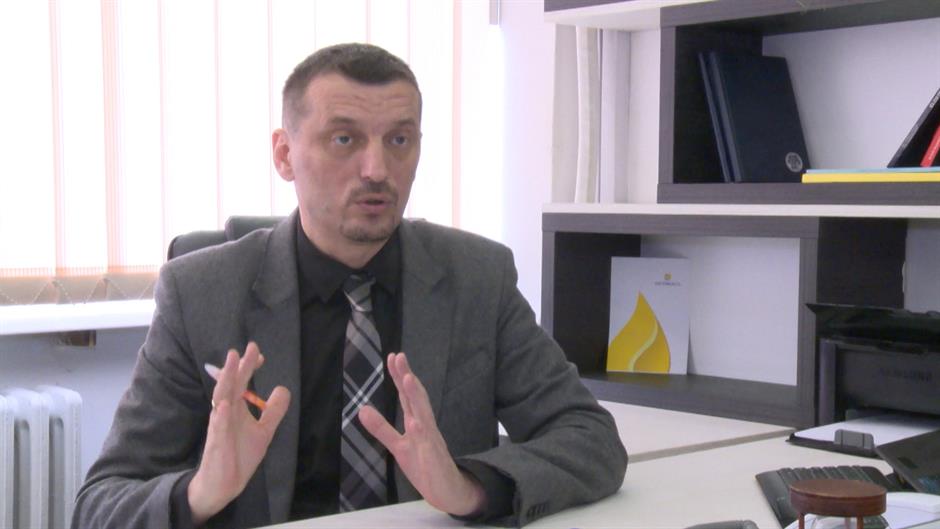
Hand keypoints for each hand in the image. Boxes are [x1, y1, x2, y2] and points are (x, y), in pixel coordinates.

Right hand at [187, 342, 290, 524]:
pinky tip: (225, 404)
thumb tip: (284, 389)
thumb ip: (273, 411)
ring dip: (226, 380)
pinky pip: (217, 427)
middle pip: (232, 384)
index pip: (242, 383)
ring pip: (221, 398)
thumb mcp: (264, 431)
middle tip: (249, 347)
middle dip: (240, 365)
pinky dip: (221, 415)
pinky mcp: (216, 443)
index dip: (249, 367)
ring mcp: (219, 426)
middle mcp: (226, 413)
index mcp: (236, 409)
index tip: (260, 354)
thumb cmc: (239, 456)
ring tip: (232, 362)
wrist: (224, 484)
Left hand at [359, 352, 486, 515]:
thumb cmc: (425, 466)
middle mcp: (426, 427)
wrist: (448, 491)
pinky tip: (416, 422)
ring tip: (408, 378)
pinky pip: (429, 446)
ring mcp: (432, 442)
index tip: (393, 356)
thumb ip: (382, 428)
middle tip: (400, 357)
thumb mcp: (398, 446)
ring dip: (417, 397)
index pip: (407, 396)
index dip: (400, 377)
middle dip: (408, 377)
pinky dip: (423, 433)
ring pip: (425, 415)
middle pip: (417, 398)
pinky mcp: (435, 460)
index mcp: (417, 423)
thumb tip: (362, 409)